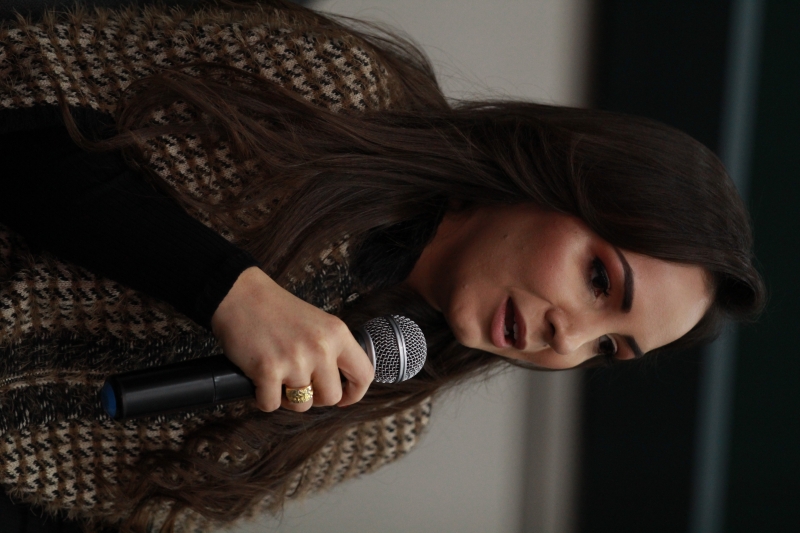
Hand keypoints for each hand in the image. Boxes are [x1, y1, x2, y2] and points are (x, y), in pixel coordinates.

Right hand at [210, 266, 373, 411]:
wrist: (241, 295)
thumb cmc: (276, 311)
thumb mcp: (318, 324)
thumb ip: (332, 350)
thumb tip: (339, 385)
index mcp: (337, 334)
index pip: (364, 375)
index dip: (355, 393)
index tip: (344, 397)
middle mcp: (321, 348)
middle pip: (331, 397)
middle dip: (315, 397)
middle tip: (299, 384)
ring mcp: (295, 360)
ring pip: (301, 405)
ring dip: (288, 398)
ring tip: (278, 379)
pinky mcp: (268, 370)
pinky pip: (271, 405)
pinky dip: (263, 398)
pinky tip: (260, 380)